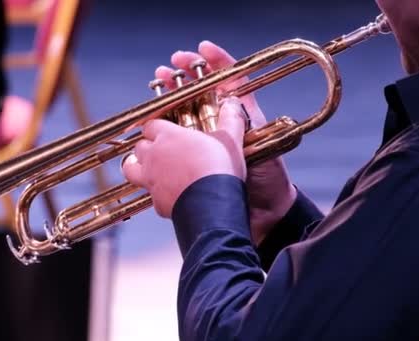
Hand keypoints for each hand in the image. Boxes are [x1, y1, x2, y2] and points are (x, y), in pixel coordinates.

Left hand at [122, 98, 246, 217]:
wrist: (212, 203)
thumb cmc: (218, 168)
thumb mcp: (230, 139)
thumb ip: (230, 120)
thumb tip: (233, 104)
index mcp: (169, 136)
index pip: (151, 125)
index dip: (157, 128)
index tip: (165, 131)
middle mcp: (154, 156)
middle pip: (139, 146)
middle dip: (147, 147)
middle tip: (160, 150)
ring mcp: (151, 179)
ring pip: (131, 169)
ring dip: (136, 167)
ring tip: (147, 169)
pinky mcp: (156, 201)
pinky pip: (151, 195)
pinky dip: (158, 195)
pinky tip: (170, 195)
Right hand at [154, 41, 296, 244]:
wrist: (263, 213)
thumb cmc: (268, 177)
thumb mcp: (259, 143)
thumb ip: (242, 122)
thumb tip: (228, 99)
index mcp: (240, 115)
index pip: (228, 78)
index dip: (215, 60)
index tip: (200, 49)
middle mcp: (220, 125)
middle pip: (198, 92)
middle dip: (181, 77)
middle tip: (164, 70)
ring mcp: (205, 142)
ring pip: (183, 114)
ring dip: (168, 100)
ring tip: (154, 90)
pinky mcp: (193, 161)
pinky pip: (175, 144)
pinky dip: (162, 134)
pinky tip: (150, 127)